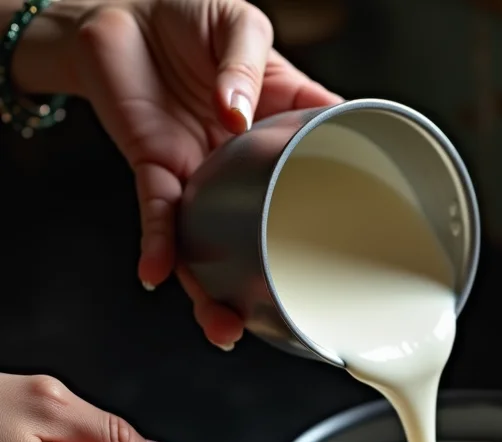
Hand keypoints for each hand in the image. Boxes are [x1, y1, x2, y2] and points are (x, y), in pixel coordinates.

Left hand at [13, 0, 340, 350]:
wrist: (123, 12)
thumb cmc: (190, 17)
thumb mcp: (240, 24)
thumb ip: (247, 65)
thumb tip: (238, 114)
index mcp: (281, 134)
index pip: (316, 178)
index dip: (337, 216)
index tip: (355, 258)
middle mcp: (243, 168)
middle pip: (261, 234)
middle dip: (266, 281)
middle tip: (280, 318)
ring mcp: (201, 176)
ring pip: (209, 245)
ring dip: (212, 290)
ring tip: (226, 328)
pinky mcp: (155, 169)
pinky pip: (157, 214)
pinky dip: (158, 244)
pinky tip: (158, 273)